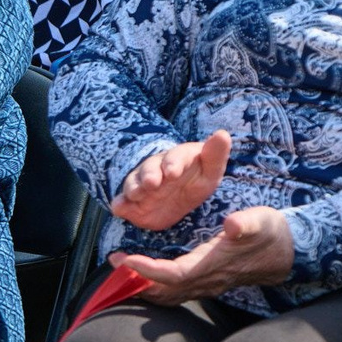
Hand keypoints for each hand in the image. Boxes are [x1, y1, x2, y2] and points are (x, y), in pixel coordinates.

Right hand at [109, 130, 231, 230]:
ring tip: (136, 194)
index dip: (172, 163)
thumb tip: (223, 133)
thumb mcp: (210, 171)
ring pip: (134, 183)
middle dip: (149, 175)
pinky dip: (120, 204)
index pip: (174, 157)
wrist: (177, 201)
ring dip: (134, 187)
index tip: (172, 172)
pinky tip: (118, 208)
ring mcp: (141, 185)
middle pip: (149, 168)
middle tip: (151, 183)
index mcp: (176, 160)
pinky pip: (123, 202)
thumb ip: (215, 155)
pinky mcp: (131, 202)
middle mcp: (155, 169)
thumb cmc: (196, 180)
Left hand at [109, 205, 293, 303]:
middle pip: (165, 291)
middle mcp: (207, 280)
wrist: (287, 253)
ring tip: (119, 271)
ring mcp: (206, 285)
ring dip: (142, 286)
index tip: (128, 260)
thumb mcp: (262, 221)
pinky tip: (139, 276)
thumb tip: (232, 224)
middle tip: (113, 263)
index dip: (150, 271)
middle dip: (137, 281)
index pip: (175, 274)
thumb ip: (247, 223)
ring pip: (168, 295)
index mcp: (214, 264)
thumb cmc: (271, 234)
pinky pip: (174, 292)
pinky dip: (153, 286)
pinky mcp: (205, 283)